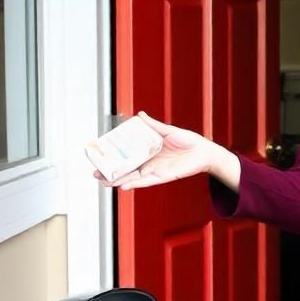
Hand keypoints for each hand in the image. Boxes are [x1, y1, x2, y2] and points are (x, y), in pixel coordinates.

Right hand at [94, 111, 218, 189]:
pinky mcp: (162, 176)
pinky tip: (122, 185)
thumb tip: (140, 115)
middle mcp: (149, 163)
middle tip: (95, 172)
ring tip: (104, 181)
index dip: (114, 158)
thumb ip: (153, 125)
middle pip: (125, 169)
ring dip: (118, 180)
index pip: (127, 156)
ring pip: (132, 177)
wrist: (204, 151)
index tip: (100, 157)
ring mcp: (154, 171)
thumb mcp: (167, 130)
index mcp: (148, 152)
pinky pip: (146, 182)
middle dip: (110, 172)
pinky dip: (134, 184)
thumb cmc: (189, 141)